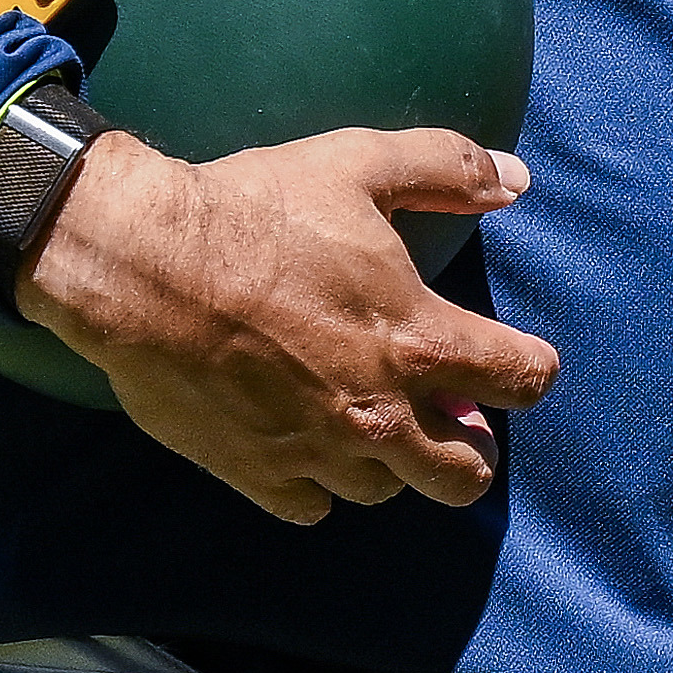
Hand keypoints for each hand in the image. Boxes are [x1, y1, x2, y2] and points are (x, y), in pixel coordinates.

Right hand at [12, 125, 558, 523]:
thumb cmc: (254, 211)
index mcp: (419, 342)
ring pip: (388, 492)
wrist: (143, 264)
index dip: (529, 368)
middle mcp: (379, 414)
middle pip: (466, 473)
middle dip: (470, 444)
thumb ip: (447, 170)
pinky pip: (312, 508)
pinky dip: (319, 485)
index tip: (511, 359)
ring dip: (392, 462)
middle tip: (445, 408)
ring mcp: (317, 452)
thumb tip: (517, 179)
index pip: (522, 380)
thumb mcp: (360, 164)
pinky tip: (307, 443)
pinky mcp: (256, 474)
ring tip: (370, 419)